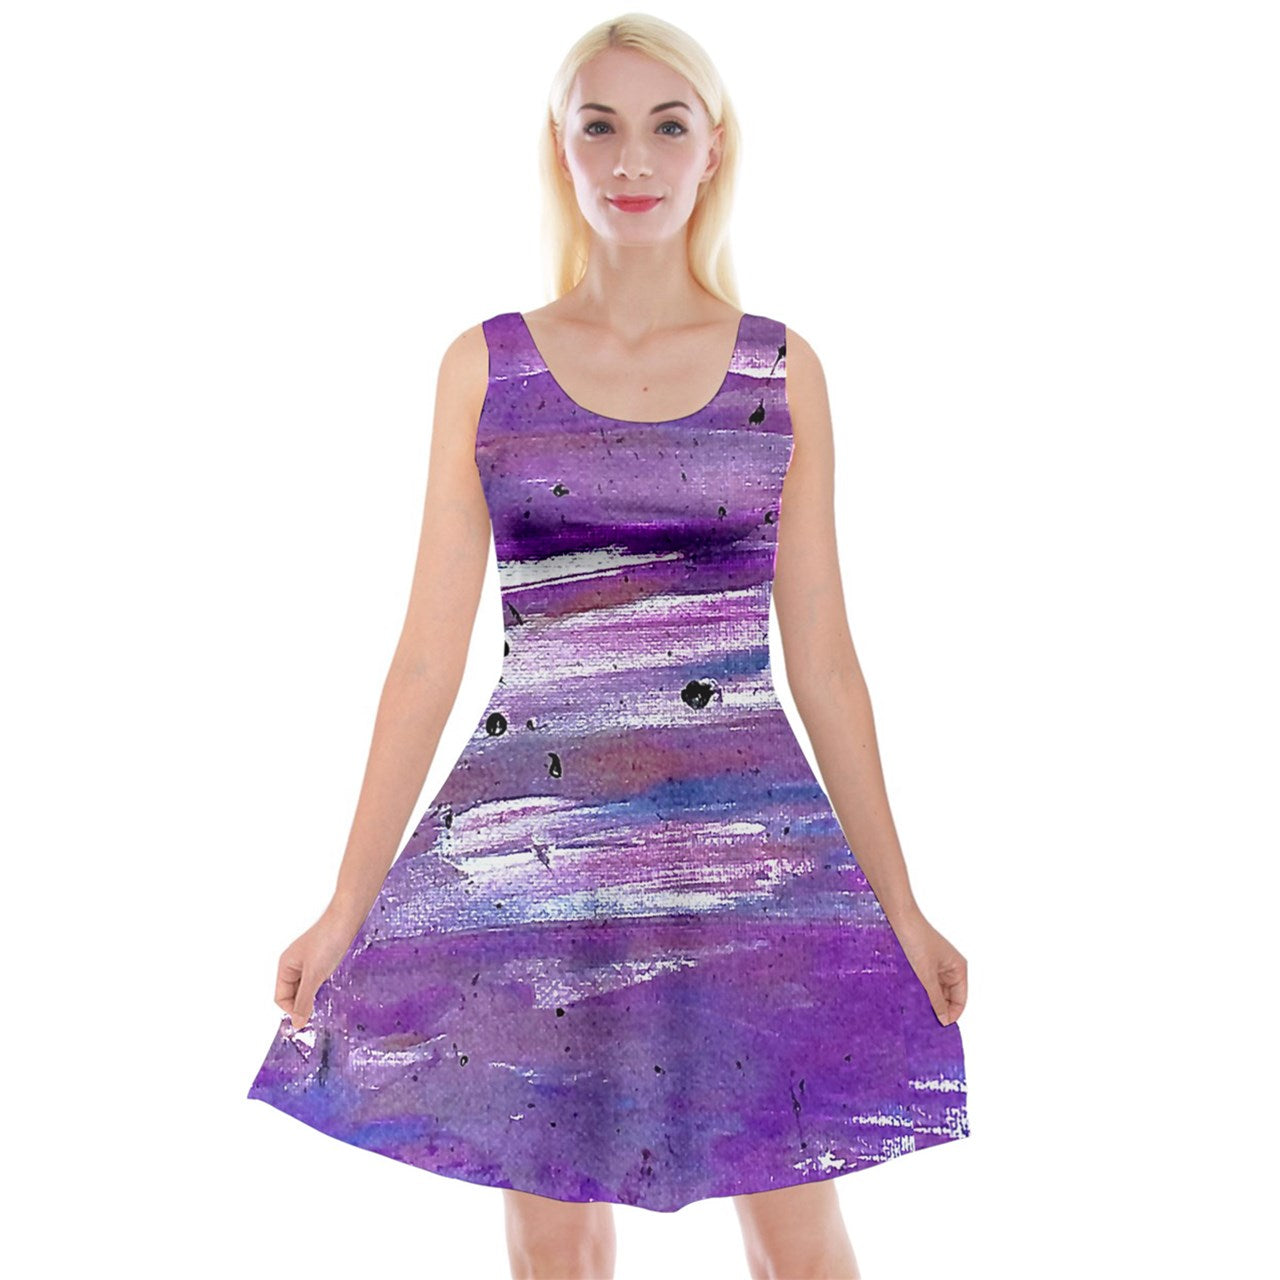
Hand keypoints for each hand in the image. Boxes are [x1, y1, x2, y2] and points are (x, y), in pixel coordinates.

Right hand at [273, 901, 366, 1031]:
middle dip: (303, 1004)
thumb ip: (304, 1000)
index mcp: (285, 966)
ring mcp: (309, 962)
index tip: (308, 1018)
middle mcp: (294, 965)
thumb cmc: (327, 941)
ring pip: (307, 988)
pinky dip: (324, 987)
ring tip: (327, 999)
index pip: (281, 997)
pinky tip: (334, 989)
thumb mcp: (314, 974)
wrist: (347, 919)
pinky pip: (318, 980)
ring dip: (315, 996)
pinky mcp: (324, 960)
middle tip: (319, 1012)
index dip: (291, 1010)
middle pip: (293, 994)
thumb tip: (297, 1024)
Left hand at [891, 910, 967, 1026]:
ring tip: (913, 1009)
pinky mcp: (920, 963)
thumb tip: (944, 1020)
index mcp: (958, 968)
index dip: (951, 1015)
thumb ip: (936, 999)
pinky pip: (923, 983)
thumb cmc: (915, 939)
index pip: (960, 1001)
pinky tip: (907, 997)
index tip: (936, 1027)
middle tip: (922, 1021)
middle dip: (937, 1008)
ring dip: (925, 1000)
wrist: (897, 918)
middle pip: (948, 997)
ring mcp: (934, 965)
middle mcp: (949, 967)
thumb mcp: (926, 975)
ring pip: (934, 991)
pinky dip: (918, 991)